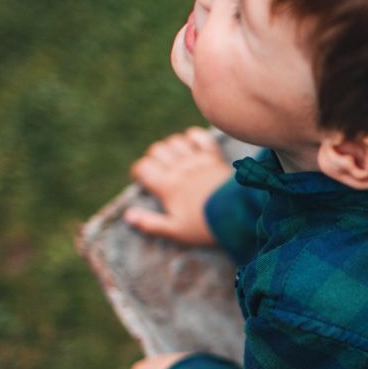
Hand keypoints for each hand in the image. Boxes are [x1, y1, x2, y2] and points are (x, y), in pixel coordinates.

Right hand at [125, 127, 234, 245]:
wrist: (239, 215)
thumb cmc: (205, 226)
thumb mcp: (176, 231)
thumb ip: (150, 223)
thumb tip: (127, 216)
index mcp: (167, 186)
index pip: (142, 167)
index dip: (139, 172)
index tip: (144, 180)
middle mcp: (179, 168)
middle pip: (156, 150)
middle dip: (154, 158)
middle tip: (160, 171)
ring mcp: (197, 160)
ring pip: (175, 141)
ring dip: (171, 148)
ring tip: (175, 160)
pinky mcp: (214, 156)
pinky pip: (199, 137)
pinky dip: (193, 137)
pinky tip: (192, 146)